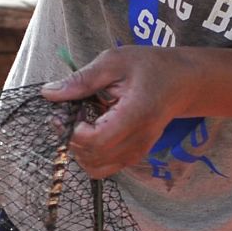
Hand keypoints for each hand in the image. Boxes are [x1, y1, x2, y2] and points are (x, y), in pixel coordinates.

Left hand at [40, 46, 195, 177]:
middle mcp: (139, 140)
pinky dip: (90, 155)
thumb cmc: (150, 66)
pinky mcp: (134, 156)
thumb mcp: (114, 62)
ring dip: (79, 150)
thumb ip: (82, 80)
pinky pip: (104, 167)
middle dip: (71, 139)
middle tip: (68, 114)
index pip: (95, 140)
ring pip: (96, 168)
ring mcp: (138, 152)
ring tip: (80, 124)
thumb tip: (48, 93)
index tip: (67, 111)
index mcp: (136, 114)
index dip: (72, 131)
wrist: (182, 82)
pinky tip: (91, 132)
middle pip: (92, 158)